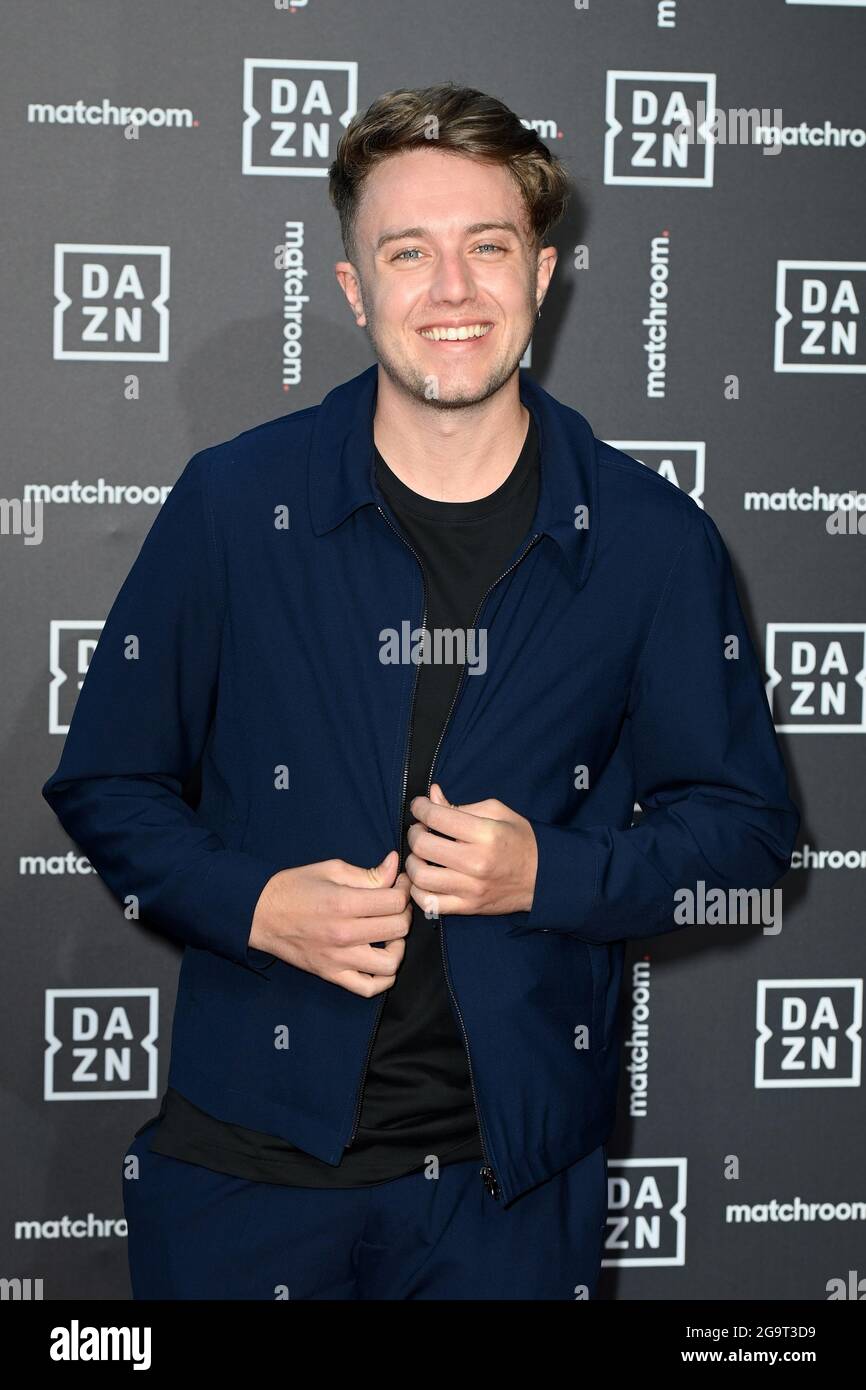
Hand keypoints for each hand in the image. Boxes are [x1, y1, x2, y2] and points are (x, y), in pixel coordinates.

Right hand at [248, 850, 410, 995]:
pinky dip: (384, 979)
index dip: (404, 890)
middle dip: (404, 912)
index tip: (400, 885)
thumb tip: (396, 865)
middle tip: (396, 904)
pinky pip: (368, 988)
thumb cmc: (294, 887)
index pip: (395, 902)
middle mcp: (344, 934)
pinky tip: (382, 960)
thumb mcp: (331, 869)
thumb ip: (367, 873)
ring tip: (390, 933)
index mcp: (343, 903)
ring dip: (398, 946)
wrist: (259, 914)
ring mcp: (338, 959)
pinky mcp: (331, 975)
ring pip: (390, 964)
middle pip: (398, 929)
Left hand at [405, 784, 537, 918]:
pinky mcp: (468, 908)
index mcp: (486, 834)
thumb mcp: (497, 812)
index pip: (437, 816)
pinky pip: (429, 903)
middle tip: (420, 829)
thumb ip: (461, 805)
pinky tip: (424, 878)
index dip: (420, 807)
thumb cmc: (520, 840)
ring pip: (420, 877)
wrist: (544, 877)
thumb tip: (432, 796)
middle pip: (423, 846)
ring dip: (412, 862)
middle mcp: (476, 863)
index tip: (419, 806)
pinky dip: (418, 890)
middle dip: (414, 832)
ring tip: (421, 855)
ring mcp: (471, 889)